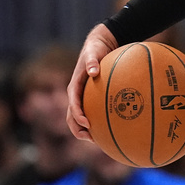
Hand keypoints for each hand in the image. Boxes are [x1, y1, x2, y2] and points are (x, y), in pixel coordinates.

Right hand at [66, 23, 117, 141]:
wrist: (99, 45)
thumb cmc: (95, 49)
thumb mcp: (93, 52)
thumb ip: (92, 61)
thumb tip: (93, 71)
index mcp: (74, 86)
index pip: (72, 104)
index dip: (78, 115)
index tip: (87, 124)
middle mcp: (77, 94)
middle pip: (72, 116)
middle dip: (78, 129)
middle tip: (90, 138)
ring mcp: (84, 97)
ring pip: (80, 117)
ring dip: (85, 130)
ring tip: (99, 140)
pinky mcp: (92, 97)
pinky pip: (93, 111)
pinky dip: (98, 121)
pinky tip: (112, 128)